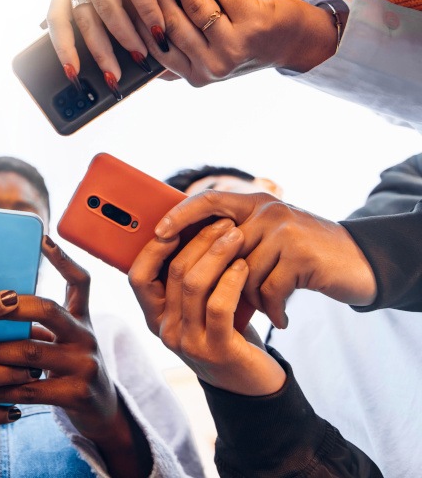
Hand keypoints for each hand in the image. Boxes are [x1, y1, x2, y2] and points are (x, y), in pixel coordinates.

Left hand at [0, 237, 152, 477]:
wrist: (103, 412)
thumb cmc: (70, 369)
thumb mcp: (64, 340)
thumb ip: (39, 324)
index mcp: (82, 319)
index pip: (80, 281)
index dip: (63, 258)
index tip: (43, 238)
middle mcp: (86, 336)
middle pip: (47, 310)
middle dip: (8, 308)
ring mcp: (84, 365)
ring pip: (30, 352)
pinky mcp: (77, 394)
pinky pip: (30, 389)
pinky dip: (0, 389)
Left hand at [47, 0, 175, 88]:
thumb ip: (108, 9)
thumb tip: (112, 52)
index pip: (57, 19)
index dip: (63, 48)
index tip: (72, 73)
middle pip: (84, 19)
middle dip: (100, 52)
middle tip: (113, 76)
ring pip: (108, 7)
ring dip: (126, 35)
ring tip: (140, 54)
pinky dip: (147, 12)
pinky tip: (157, 29)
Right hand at [129, 219, 285, 395]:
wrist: (250, 382)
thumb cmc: (225, 332)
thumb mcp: (197, 307)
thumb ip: (187, 279)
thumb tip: (187, 226)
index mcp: (154, 316)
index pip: (138, 276)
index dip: (154, 247)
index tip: (177, 222)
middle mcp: (165, 330)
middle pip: (173, 272)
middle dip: (199, 240)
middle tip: (223, 222)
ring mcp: (187, 343)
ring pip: (194, 285)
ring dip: (217, 253)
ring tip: (237, 236)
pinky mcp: (216, 351)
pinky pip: (218, 306)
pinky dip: (231, 279)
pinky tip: (243, 265)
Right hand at [144, 0, 336, 84]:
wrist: (293, 43)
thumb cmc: (243, 46)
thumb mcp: (208, 60)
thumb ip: (177, 60)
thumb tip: (136, 49)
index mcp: (196, 77)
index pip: (158, 45)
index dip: (141, 18)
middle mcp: (213, 66)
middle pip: (172, 24)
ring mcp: (234, 47)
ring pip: (195, 6)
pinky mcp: (254, 23)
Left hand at [155, 191, 376, 327]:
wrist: (358, 263)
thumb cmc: (302, 257)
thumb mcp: (268, 238)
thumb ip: (235, 240)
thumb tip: (183, 256)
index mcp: (254, 203)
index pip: (208, 200)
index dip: (181, 215)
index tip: (159, 234)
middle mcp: (268, 210)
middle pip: (221, 248)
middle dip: (220, 281)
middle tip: (223, 303)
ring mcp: (285, 230)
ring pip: (243, 273)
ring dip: (252, 299)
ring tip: (265, 308)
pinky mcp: (301, 255)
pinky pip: (269, 289)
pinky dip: (273, 308)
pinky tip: (280, 318)